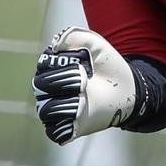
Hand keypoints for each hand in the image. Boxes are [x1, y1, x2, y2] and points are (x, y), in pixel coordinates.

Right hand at [32, 26, 136, 144]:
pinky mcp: (63, 128)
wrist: (125, 88)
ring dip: (71, 101)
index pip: (43, 64)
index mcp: (50, 67)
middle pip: (40, 85)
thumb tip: (54, 46)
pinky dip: (68, 121)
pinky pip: (54, 130)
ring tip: (86, 95)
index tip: (83, 63)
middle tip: (86, 78)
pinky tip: (82, 111)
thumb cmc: (108, 66)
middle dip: (67, 80)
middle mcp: (47, 89)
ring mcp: (54, 109)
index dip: (65, 63)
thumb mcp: (95, 44)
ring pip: (46, 109)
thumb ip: (75, 35)